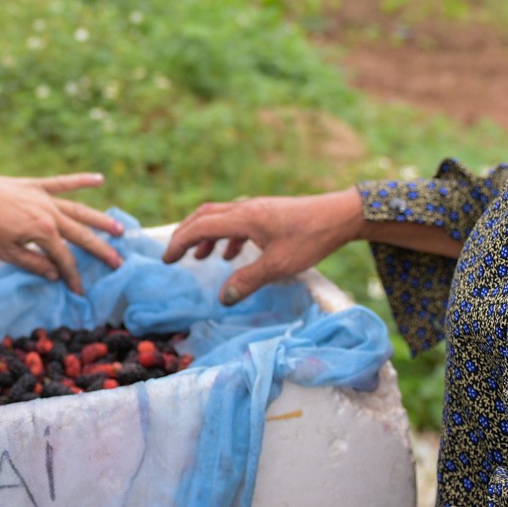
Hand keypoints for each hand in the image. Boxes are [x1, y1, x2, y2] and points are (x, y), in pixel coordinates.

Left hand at [0, 173, 123, 292]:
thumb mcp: (6, 253)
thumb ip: (33, 264)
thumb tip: (56, 274)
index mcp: (43, 231)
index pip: (65, 258)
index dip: (73, 276)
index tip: (80, 291)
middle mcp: (50, 213)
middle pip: (81, 235)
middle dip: (100, 250)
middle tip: (118, 262)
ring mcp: (46, 197)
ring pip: (80, 209)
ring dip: (100, 219)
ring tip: (119, 228)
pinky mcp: (38, 186)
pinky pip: (63, 182)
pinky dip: (82, 180)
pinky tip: (100, 179)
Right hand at [162, 189, 363, 304]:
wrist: (340, 214)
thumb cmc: (310, 239)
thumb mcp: (279, 265)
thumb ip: (248, 281)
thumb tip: (223, 298)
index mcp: (243, 218)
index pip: (200, 226)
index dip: (180, 242)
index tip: (167, 260)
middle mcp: (245, 208)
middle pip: (205, 216)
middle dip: (186, 235)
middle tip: (173, 256)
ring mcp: (256, 208)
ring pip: (221, 218)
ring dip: (206, 236)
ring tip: (200, 258)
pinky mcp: (267, 213)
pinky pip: (237, 221)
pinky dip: (226, 237)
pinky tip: (232, 255)